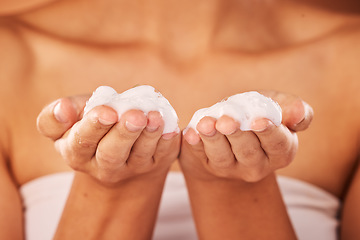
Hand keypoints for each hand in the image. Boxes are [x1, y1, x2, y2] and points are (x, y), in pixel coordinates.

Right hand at [37, 96, 179, 185]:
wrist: (118, 145)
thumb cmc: (93, 125)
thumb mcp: (71, 118)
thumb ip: (57, 114)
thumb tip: (63, 108)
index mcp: (76, 153)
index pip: (82, 142)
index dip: (94, 127)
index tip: (107, 111)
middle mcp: (103, 166)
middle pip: (112, 154)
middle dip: (124, 134)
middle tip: (135, 116)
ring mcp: (131, 167)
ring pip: (139, 155)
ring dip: (149, 136)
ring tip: (154, 117)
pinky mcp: (154, 164)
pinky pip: (162, 154)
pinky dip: (167, 142)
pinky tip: (171, 128)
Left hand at [180, 91, 312, 181]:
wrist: (232, 130)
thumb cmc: (258, 115)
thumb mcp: (277, 108)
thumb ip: (291, 108)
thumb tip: (299, 112)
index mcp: (281, 152)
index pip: (278, 143)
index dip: (268, 131)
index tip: (258, 120)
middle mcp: (257, 166)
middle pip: (248, 151)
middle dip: (237, 134)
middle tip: (227, 120)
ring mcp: (230, 168)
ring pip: (222, 156)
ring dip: (213, 139)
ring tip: (206, 124)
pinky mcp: (207, 164)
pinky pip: (200, 155)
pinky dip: (194, 144)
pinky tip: (189, 133)